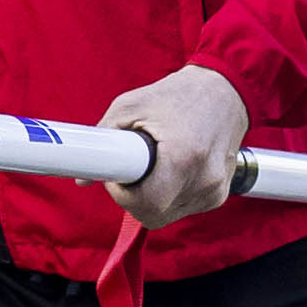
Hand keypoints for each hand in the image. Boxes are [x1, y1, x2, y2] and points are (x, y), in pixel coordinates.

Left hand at [104, 61, 254, 227]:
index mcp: (183, 156)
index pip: (146, 204)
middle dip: (133, 199)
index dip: (123, 195)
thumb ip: (103, 140)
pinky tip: (172, 170)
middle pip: (154, 215)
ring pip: (167, 215)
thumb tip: (83, 176)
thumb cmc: (177, 94)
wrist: (224, 90)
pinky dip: (170, 196)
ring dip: (151, 198)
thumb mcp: (130, 106)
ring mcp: (215, 190)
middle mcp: (204, 178)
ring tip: (155, 164)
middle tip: (130, 171)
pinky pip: (183, 208)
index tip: (118, 177)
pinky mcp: (219, 195)